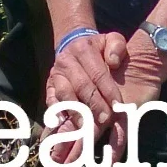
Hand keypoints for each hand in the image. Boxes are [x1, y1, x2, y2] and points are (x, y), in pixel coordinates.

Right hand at [43, 29, 129, 164]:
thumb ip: (117, 46)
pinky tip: (62, 122)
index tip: (117, 106)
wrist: (74, 45)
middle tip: (105, 119)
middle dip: (94, 104)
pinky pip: (51, 100)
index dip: (108, 90)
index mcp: (83, 49)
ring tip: (85, 125)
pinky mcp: (49, 87)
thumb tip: (114, 62)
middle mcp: (67, 61)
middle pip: (81, 86)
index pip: (97, 73)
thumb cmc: (98, 49)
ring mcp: (56, 75)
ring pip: (64, 94)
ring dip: (75, 111)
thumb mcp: (111, 40)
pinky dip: (55, 112)